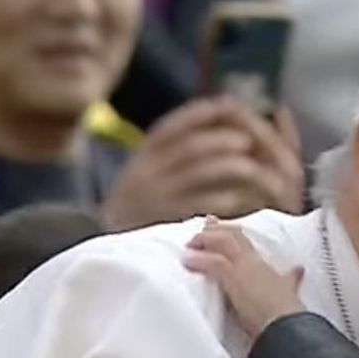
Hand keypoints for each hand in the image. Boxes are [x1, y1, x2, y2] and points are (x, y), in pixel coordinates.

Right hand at [103, 96, 304, 229]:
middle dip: (222, 139)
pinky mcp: (165, 222)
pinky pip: (199, 205)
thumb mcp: (144, 174)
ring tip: (250, 167)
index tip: (228, 106)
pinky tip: (238, 199)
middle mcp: (145, 172)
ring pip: (198, 172)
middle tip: (248, 139)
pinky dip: (222, 199)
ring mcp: (155, 197)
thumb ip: (168, 154)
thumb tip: (207, 124)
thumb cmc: (135, 209)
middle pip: (189, 146)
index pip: (171, 126)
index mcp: (142, 157)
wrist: (107, 251)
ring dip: (229, 166)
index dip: (200, 114)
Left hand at [183, 217, 303, 333]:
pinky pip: (213, 263)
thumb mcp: (289, 289)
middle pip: (231, 235)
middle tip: (201, 226)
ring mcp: (243, 268)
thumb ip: (291, 278)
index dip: (227, 230)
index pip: (242, 239)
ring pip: (221, 243)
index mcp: (262, 263)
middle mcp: (252, 261)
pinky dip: (198, 261)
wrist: (286, 324)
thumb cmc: (287, 311)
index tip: (213, 223)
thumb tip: (299, 270)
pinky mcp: (234, 279)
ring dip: (202, 242)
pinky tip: (187, 262)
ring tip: (188, 245)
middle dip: (214, 230)